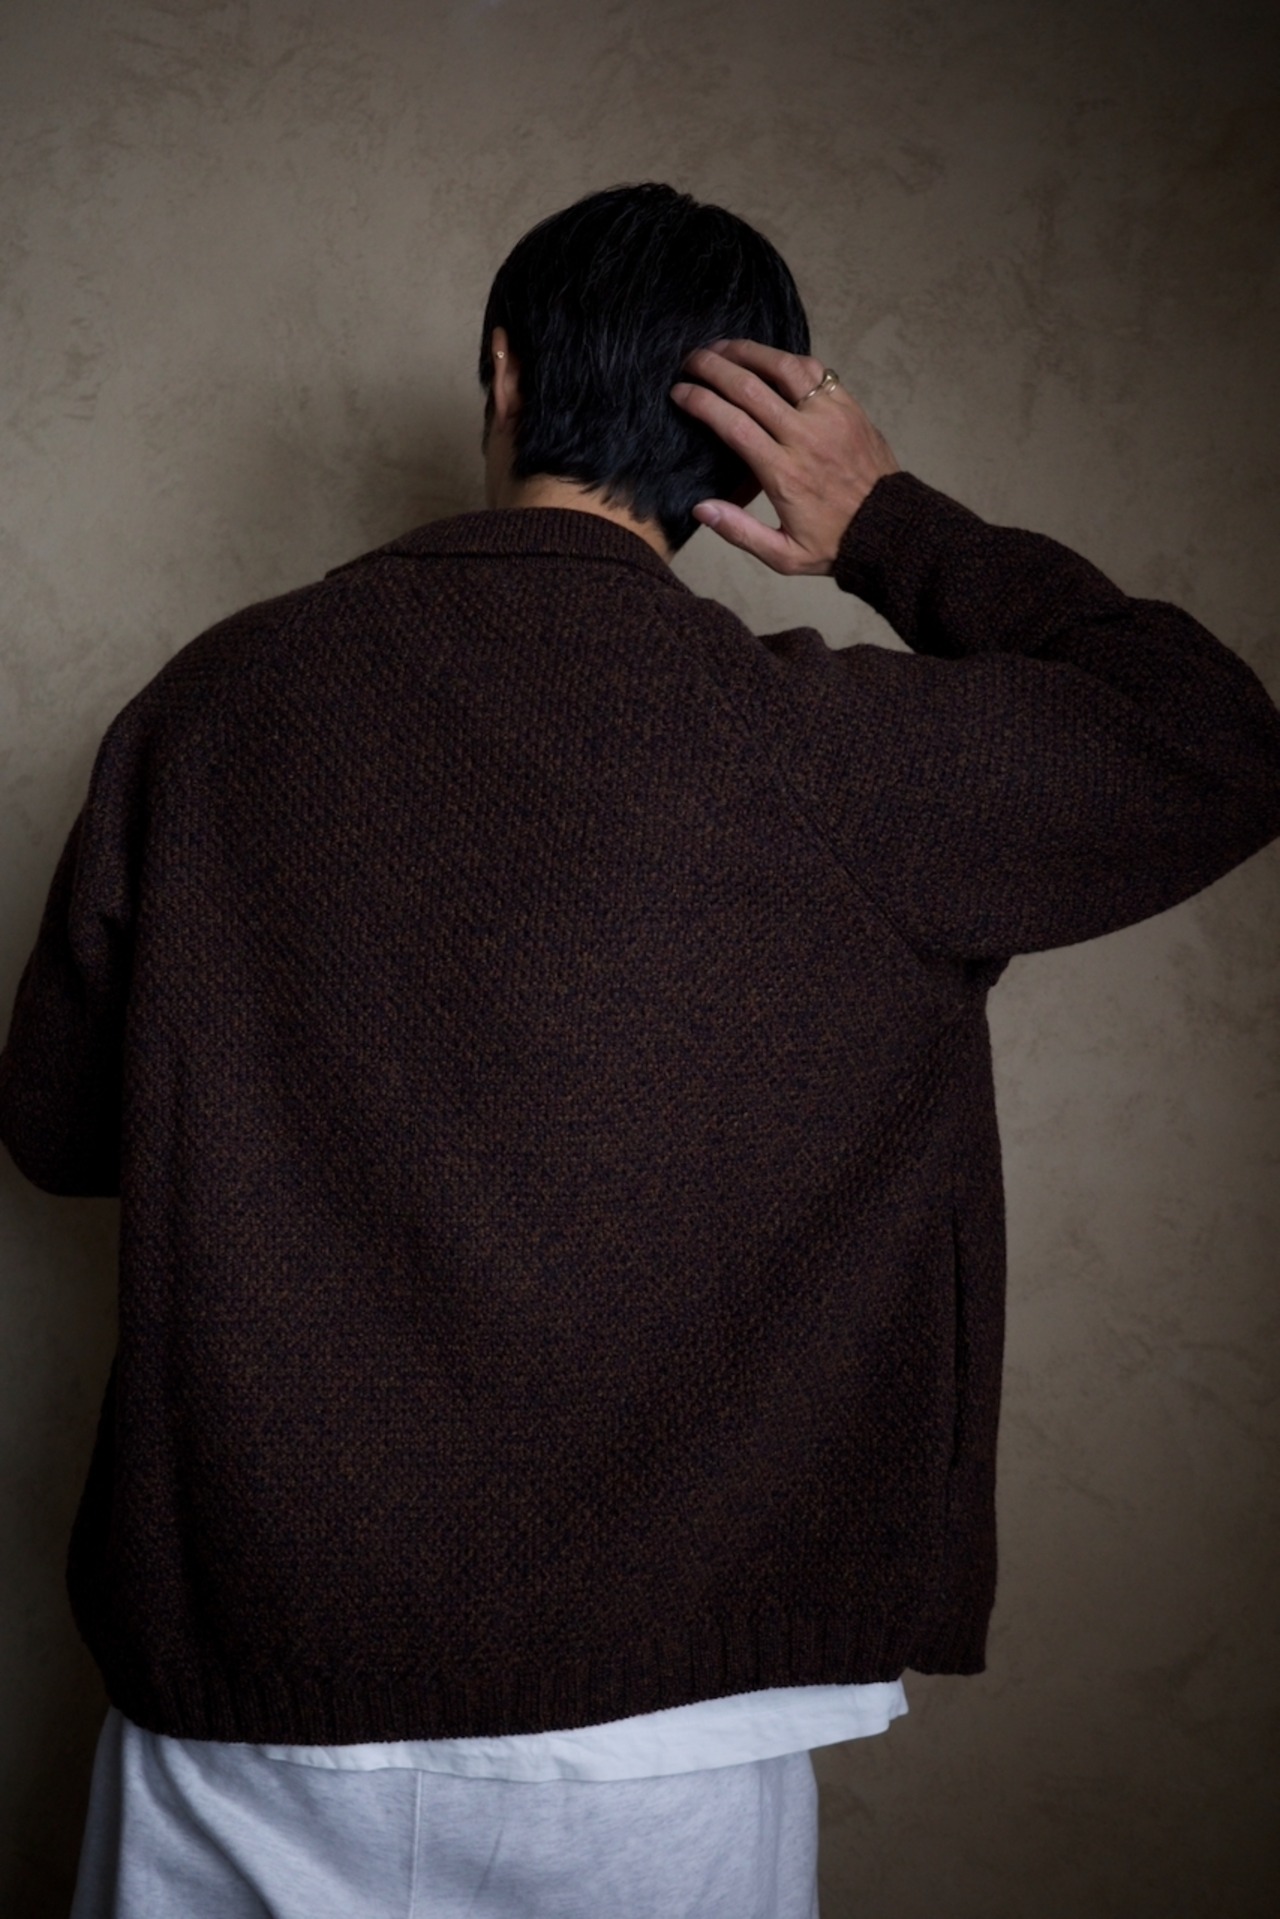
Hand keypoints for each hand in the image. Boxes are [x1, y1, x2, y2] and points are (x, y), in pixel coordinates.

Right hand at [670, 341, 898, 574]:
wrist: (889, 528)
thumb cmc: (834, 543)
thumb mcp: (784, 555)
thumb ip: (739, 532)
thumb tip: (701, 508)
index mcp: (784, 473)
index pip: (732, 424)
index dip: (700, 402)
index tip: (679, 392)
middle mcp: (805, 438)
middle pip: (750, 388)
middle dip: (714, 367)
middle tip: (691, 360)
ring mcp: (829, 416)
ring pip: (783, 367)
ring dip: (748, 352)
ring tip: (723, 347)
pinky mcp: (847, 406)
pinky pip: (813, 370)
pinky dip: (785, 358)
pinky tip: (767, 358)